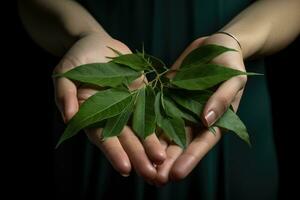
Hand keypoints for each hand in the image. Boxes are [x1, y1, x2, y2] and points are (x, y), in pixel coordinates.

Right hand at [53, 33, 165, 179]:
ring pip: (141, 128)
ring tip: (162, 162)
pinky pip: (153, 110)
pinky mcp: (143, 95)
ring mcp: (129, 105)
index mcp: (91, 114)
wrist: (97, 44)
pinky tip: (171, 138)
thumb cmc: (77, 58)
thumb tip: (68, 117)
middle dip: (138, 156)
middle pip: (126, 138)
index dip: (114, 152)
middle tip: (151, 174)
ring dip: (151, 146)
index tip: (125, 168)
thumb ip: (65, 94)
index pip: (103, 137)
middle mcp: (111, 114)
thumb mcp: (65, 74)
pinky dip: (161, 124)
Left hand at [154, 34, 246, 184]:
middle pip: (181, 144)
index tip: (177, 174)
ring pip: (165, 132)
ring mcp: (179, 108)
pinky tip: (134, 137)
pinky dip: (147, 125)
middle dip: (168, 162)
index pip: (202, 144)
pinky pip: (155, 111)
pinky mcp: (166, 97)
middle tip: (154, 179)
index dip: (190, 159)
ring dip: (154, 150)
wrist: (215, 45)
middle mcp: (194, 119)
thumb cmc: (230, 62)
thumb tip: (208, 120)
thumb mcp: (232, 79)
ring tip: (142, 165)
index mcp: (215, 120)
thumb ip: (223, 98)